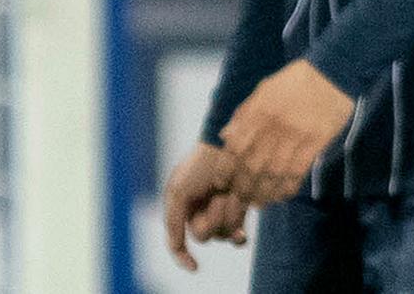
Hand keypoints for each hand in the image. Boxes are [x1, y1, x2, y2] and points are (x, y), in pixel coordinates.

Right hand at [162, 142, 249, 272]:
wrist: (232, 147)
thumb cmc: (201, 166)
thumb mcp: (178, 192)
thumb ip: (173, 221)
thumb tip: (175, 247)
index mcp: (182, 208)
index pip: (178, 241)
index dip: (183, 257)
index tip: (195, 267)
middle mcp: (200, 212)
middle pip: (204, 236)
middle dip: (211, 219)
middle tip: (218, 196)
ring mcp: (220, 212)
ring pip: (222, 234)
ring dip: (226, 216)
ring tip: (231, 193)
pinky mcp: (239, 211)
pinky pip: (236, 236)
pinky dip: (238, 236)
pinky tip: (241, 235)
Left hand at [220, 60, 355, 205]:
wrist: (331, 72)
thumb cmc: (295, 80)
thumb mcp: (263, 90)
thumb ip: (244, 114)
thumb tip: (225, 136)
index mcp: (257, 113)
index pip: (234, 149)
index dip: (226, 170)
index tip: (223, 184)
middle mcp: (272, 126)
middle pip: (252, 166)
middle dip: (244, 187)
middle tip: (242, 198)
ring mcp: (294, 135)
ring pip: (274, 173)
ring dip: (265, 192)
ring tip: (261, 201)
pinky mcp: (315, 141)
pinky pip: (298, 170)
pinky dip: (288, 186)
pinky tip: (284, 194)